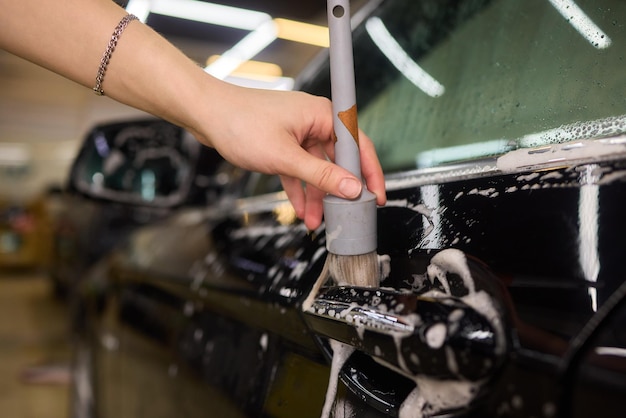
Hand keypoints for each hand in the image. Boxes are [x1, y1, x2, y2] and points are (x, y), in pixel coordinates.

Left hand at [192, 85, 386, 229]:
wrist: (206, 114)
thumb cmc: (241, 124)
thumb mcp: (285, 157)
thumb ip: (321, 175)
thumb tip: (352, 188)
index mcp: (322, 116)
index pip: (358, 146)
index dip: (369, 173)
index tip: (374, 197)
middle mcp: (314, 122)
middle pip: (338, 160)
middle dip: (338, 191)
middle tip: (345, 215)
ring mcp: (298, 133)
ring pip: (317, 169)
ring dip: (317, 195)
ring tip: (317, 221)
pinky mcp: (284, 143)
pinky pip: (299, 169)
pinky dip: (300, 188)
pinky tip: (301, 209)